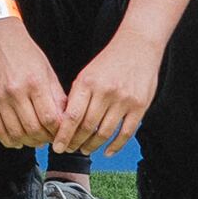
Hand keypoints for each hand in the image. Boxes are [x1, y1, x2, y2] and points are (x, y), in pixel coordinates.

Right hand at [0, 15, 66, 149]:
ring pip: (16, 133)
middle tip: (50, 139)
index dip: (58, 131)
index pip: (50, 118)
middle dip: (45, 139)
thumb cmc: (25, 53)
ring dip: (29, 142)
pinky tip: (18, 141)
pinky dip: (9, 140)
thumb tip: (65, 120)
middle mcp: (16, 91)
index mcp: (35, 82)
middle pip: (34, 129)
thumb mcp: (47, 70)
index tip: (62, 133)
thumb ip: (56, 96)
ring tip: (35, 139)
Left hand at [57, 32, 163, 158]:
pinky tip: (107, 151)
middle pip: (87, 127)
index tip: (57, 147)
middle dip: (75, 142)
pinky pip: (126, 133)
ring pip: (105, 132)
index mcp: (88, 82)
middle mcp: (105, 92)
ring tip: (85, 150)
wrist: (138, 46)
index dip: (63, 135)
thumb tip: (63, 124)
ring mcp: (124, 100)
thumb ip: (77, 96)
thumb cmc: (109, 62)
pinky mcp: (139, 106)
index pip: (72, 116)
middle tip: (69, 150)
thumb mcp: (87, 74)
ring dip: (93, 145)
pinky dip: (115, 146)